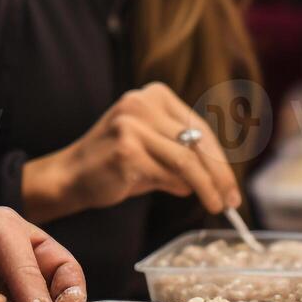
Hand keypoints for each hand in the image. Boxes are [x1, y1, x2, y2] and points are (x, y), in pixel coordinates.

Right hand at [21, 82, 242, 223]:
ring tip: (217, 205)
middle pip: (197, 141)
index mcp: (152, 95)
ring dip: (207, 187)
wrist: (69, 176)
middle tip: (231, 200)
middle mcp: (142, 104)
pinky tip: (184, 195)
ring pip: (187, 160)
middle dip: (220, 174)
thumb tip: (221, 179)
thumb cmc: (113, 165)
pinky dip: (182, 188)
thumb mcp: (152, 150)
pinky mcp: (126, 150)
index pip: (198, 126)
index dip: (220, 158)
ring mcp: (133, 125)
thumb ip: (183, 155)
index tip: (231, 185)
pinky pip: (168, 173)